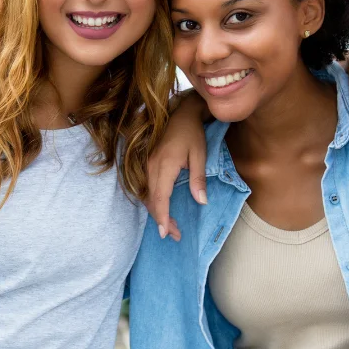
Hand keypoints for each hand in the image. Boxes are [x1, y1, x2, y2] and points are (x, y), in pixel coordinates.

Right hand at [143, 92, 208, 240]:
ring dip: (157, 212)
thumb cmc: (193, 133)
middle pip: (151, 200)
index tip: (166, 233)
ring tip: (170, 226)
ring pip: (147, 195)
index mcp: (164, 165)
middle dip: (161, 220)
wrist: (181, 113)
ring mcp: (147, 164)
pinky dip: (153, 202)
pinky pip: (147, 188)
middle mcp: (151, 166)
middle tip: (174, 235)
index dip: (162, 217)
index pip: (160, 197)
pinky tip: (162, 209)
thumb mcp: (200, 155)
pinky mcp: (147, 163)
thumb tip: (201, 202)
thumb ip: (198, 179)